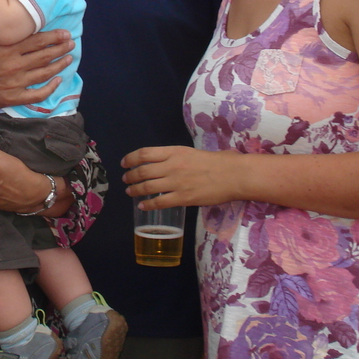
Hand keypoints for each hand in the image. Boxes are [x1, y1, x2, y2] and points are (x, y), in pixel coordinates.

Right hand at [0, 29, 73, 111]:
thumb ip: (6, 39)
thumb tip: (23, 33)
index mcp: (8, 49)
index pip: (37, 41)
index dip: (54, 37)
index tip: (65, 34)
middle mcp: (15, 65)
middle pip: (45, 55)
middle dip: (61, 49)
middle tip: (70, 44)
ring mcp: (16, 82)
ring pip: (45, 73)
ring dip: (59, 65)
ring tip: (68, 59)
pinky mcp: (14, 97)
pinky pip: (38, 94)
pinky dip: (50, 88)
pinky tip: (57, 81)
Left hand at [121, 145, 239, 209]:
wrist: (233, 175)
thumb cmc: (216, 162)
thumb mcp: (191, 152)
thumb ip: (174, 157)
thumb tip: (161, 163)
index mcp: (174, 152)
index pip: (144, 153)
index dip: (131, 159)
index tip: (124, 163)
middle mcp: (172, 166)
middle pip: (142, 171)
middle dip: (130, 176)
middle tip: (126, 180)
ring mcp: (176, 183)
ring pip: (147, 187)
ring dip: (135, 190)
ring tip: (130, 192)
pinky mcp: (183, 198)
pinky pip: (160, 202)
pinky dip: (148, 205)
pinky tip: (143, 206)